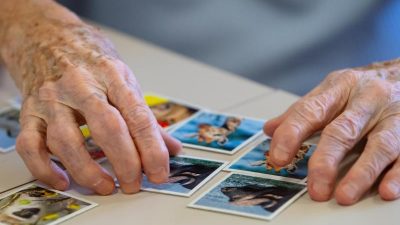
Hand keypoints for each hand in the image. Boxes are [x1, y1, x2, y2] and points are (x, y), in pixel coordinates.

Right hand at [1, 2, 180, 194]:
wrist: (45, 36)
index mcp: (112, 75)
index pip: (138, 117)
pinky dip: (45, 169)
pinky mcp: (29, 112)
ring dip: (88, 171)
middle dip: (125, 162)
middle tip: (135, 184)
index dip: (152, 149)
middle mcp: (81, 85)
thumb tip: (171, 148)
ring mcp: (52, 99)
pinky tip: (64, 180)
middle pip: (107, 128)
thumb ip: (145, 116)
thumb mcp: (123, 79)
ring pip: (67, 141)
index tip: (159, 172)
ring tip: (106, 186)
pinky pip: (30, 145)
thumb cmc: (89, 59)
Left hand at [264, 60, 399, 204]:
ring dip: (360, 173)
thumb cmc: (363, 87)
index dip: (291, 134)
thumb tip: (270, 130)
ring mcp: (393, 114)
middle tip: (315, 187)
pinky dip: (396, 173)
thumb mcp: (331, 91)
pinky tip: (385, 189)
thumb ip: (301, 112)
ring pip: (378, 145)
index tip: (278, 157)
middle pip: (342, 131)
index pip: (309, 111)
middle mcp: (367, 98)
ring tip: (344, 195)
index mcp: (339, 87)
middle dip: (325, 161)